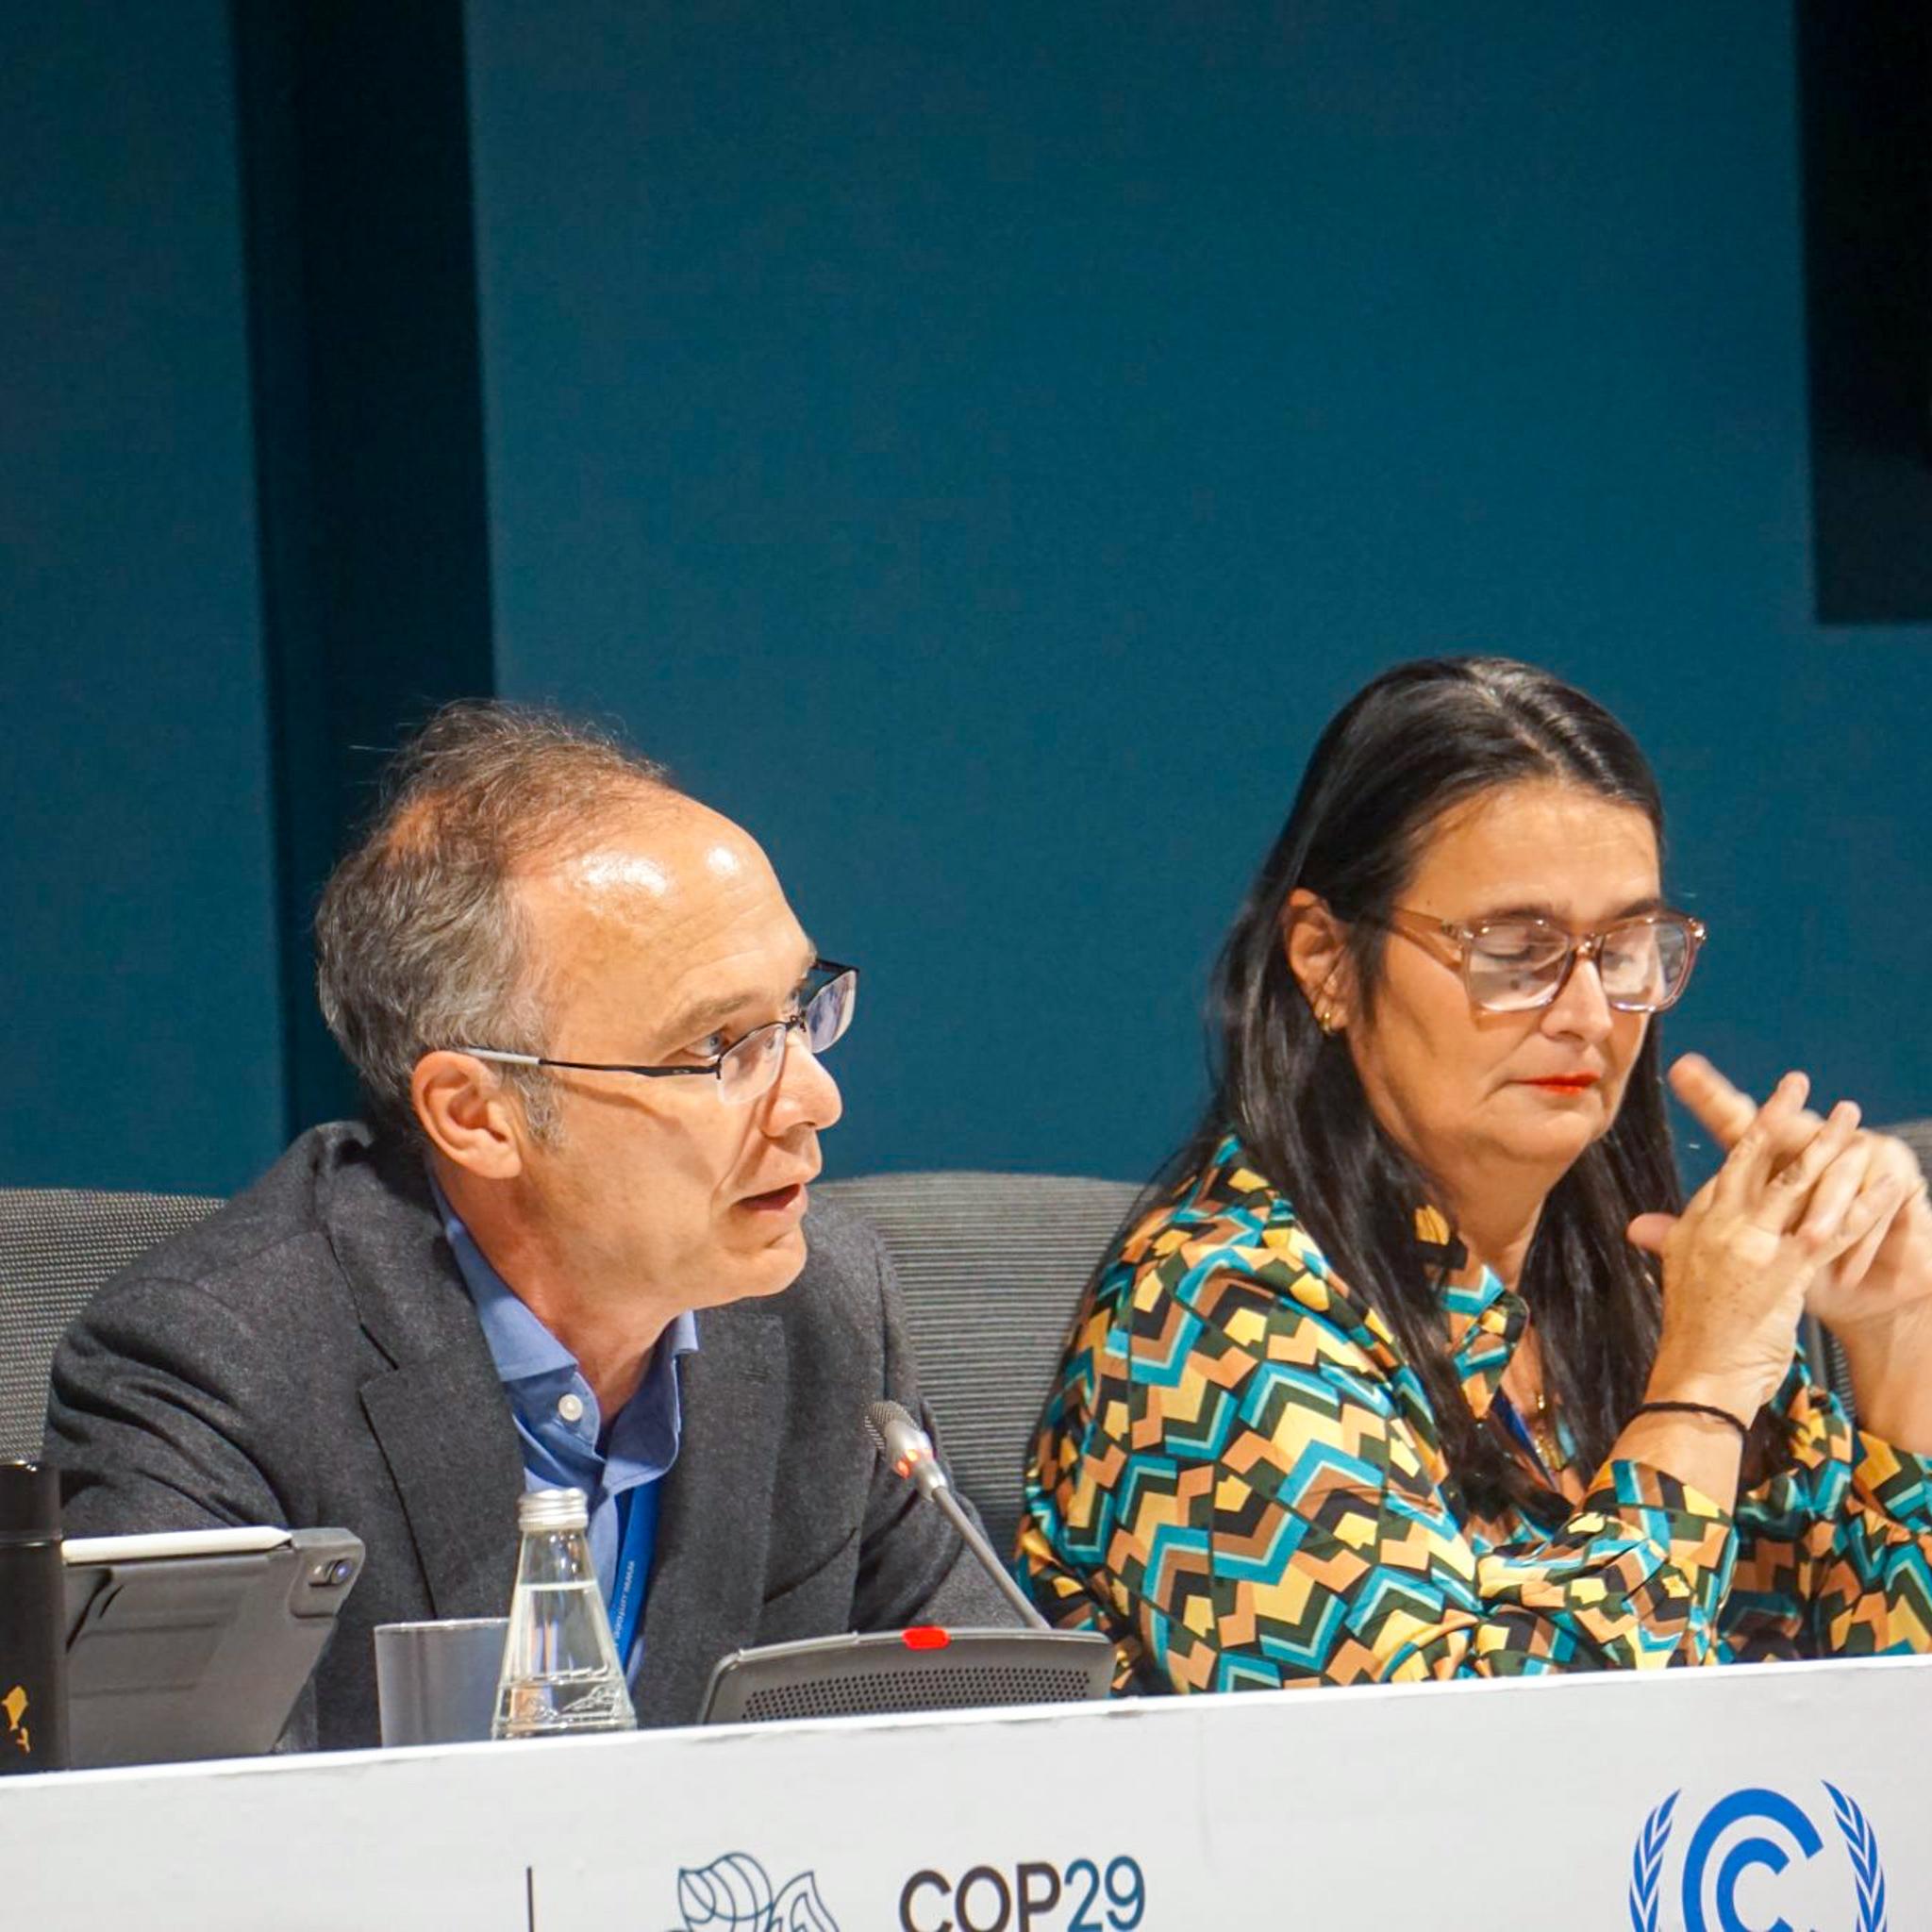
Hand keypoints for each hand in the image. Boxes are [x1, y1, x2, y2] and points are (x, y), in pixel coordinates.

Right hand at [1626, 1071, 1904, 1418]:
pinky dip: (1866, 1204)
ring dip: (1827, 1145)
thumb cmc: (1693, 1336)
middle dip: (1778, 1114)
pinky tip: (1888, 1184)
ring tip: (1847, 1115)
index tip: (1768, 1109)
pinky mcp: (1783, 1270)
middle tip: (1798, 1082)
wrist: (1698, 1377)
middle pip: (1753, 1156)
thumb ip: (1671, 1243)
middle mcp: (1719, 1224)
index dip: (1751, 1133)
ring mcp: (1751, 1244)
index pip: (1729, 1168)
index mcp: (1696, 1223)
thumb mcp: (1678, 1278)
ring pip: (1795, 1182)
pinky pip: (1833, 1228)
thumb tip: (1644, 1228)